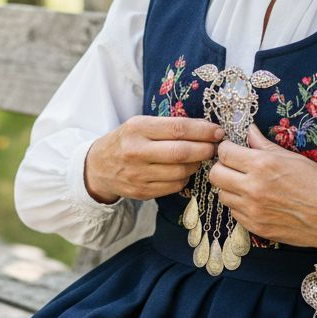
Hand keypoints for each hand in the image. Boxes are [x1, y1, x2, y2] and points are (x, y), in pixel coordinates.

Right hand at [84, 116, 224, 202]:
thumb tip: (206, 129)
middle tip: (215, 147)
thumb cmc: (126, 141)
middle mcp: (136, 151)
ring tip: (198, 158)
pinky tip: (183, 171)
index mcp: (137, 128)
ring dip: (196, 165)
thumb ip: (168, 127)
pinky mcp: (142, 192)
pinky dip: (185, 178)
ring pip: (181, 172)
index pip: (178, 129)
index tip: (218, 131)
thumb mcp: (140, 125)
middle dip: (205, 149)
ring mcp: (138, 174)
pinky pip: (175, 186)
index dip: (203, 131)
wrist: (98, 167)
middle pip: (182, 152)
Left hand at [208, 125, 316, 258]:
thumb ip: (265, 145)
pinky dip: (240, 205)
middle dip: (222, 167)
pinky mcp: (255, 227)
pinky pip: (234, 212)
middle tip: (235, 167)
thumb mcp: (293, 158)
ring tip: (247, 184)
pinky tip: (256, 200)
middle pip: (215, 174)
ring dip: (230, 187)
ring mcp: (252, 210)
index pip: (224, 153)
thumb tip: (249, 130)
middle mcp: (253, 188)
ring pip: (222, 194)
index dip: (228, 149)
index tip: (234, 150)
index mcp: (262, 165)